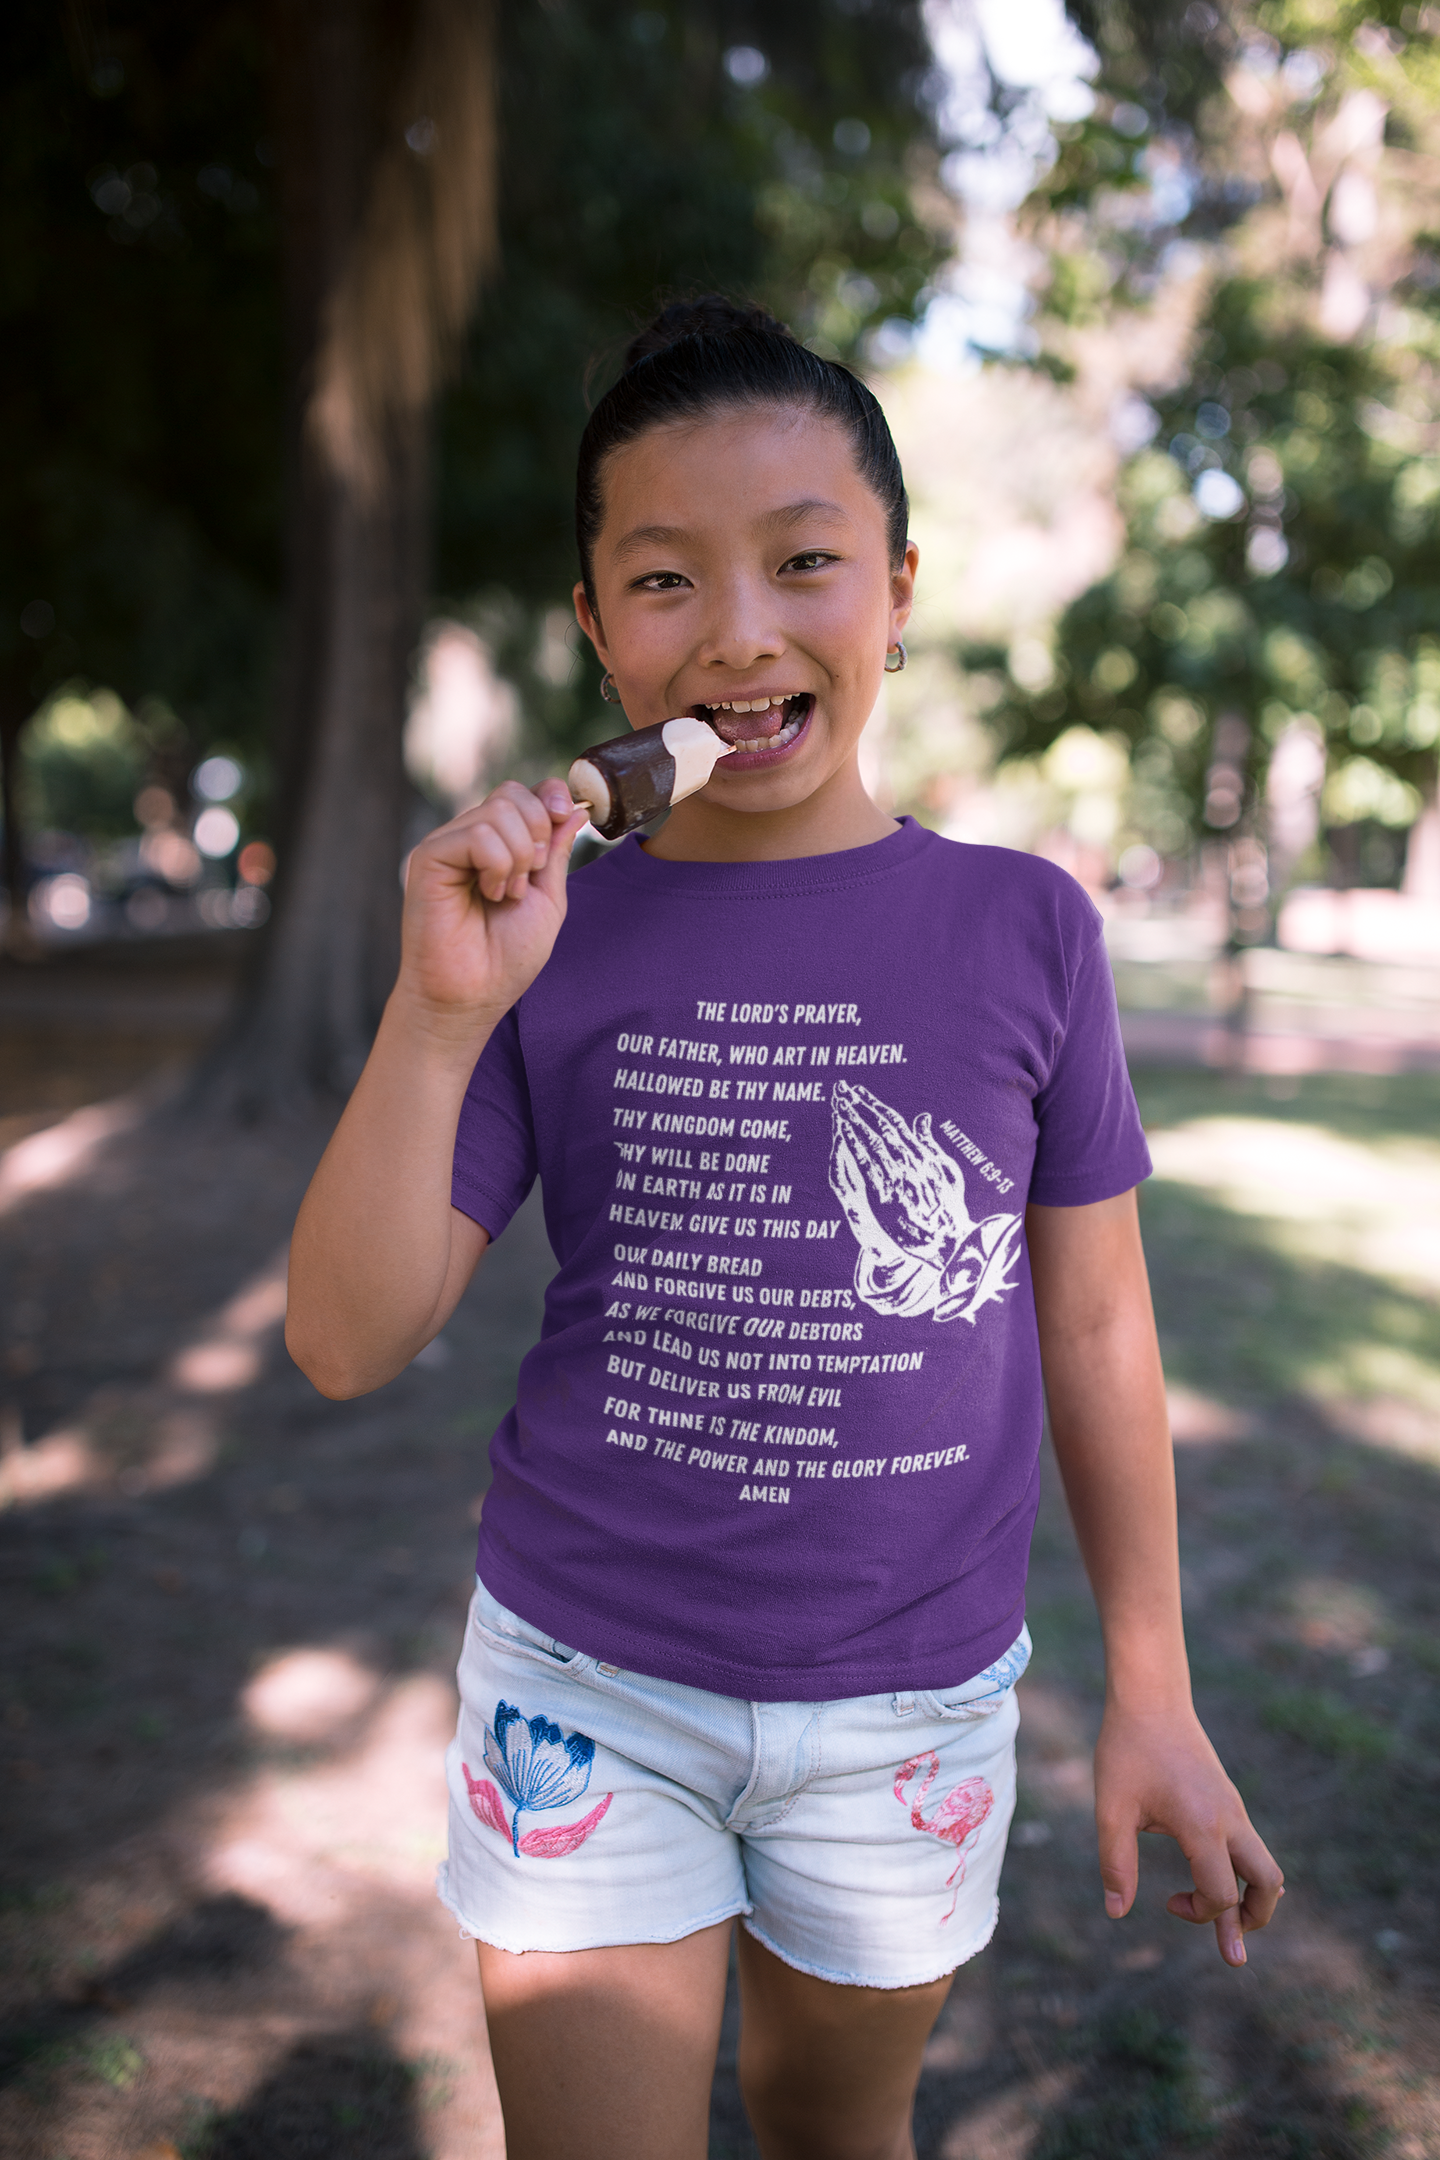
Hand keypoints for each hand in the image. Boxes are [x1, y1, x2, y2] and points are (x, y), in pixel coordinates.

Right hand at [397, 779, 587, 1035]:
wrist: (471, 997)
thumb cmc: (505, 960)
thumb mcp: (548, 900)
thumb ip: (556, 852)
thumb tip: (573, 808)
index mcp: (495, 846)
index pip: (522, 793)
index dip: (549, 797)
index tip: (567, 816)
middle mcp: (467, 840)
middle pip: (512, 794)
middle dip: (539, 834)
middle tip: (527, 882)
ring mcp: (446, 846)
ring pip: (498, 811)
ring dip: (519, 858)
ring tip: (504, 896)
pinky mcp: (429, 857)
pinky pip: (477, 834)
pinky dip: (496, 864)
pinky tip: (488, 893)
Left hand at [1093, 1702, 1283, 1966]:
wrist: (1150, 1696)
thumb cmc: (1127, 1750)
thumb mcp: (1112, 1809)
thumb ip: (1115, 1864)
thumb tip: (1116, 1913)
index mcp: (1203, 1826)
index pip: (1220, 1893)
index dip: (1200, 1913)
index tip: (1166, 1903)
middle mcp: (1230, 1819)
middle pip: (1269, 1884)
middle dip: (1253, 1919)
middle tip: (1232, 1948)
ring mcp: (1234, 1807)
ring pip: (1266, 1865)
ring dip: (1252, 1896)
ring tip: (1231, 1921)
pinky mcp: (1228, 1798)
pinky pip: (1250, 1844)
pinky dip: (1242, 1871)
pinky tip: (1224, 1877)